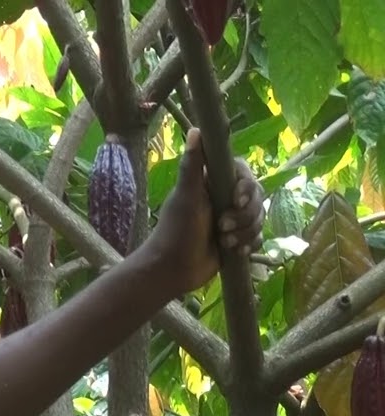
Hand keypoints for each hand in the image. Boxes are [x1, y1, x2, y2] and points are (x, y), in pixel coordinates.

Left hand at [140, 126, 264, 295]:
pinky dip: (249, 244)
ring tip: (224, 242)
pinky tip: (236, 252)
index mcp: (211, 183)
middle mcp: (223, 197)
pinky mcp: (237, 237)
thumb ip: (192, 165)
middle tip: (222, 227)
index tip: (237, 201)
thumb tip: (196, 130)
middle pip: (256, 197)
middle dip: (244, 216)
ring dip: (245, 232)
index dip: (246, 188)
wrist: (172, 269)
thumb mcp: (185, 197)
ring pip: (258, 217)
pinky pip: (258, 235)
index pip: (243, 174)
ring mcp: (231, 218)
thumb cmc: (176, 231)